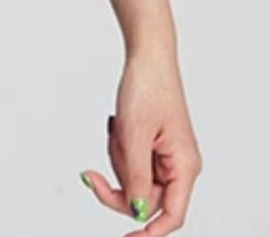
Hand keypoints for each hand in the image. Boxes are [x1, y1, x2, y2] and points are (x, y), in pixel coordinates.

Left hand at [80, 51, 201, 234]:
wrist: (146, 54)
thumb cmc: (147, 87)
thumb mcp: (134, 135)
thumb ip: (135, 178)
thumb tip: (136, 212)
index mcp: (184, 166)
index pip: (172, 215)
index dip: (149, 231)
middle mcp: (178, 165)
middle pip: (144, 198)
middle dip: (117, 179)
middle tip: (90, 174)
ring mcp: (165, 155)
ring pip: (131, 177)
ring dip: (117, 155)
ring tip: (118, 127)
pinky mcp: (152, 144)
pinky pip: (128, 159)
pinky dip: (118, 144)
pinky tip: (118, 123)